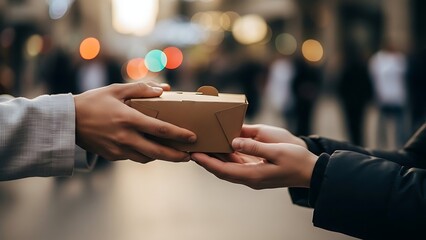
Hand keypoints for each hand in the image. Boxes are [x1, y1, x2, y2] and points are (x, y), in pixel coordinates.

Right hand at [74, 82, 196, 162]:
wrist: (68, 121)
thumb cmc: (93, 101)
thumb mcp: (116, 89)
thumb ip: (141, 89)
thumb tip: (163, 89)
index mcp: (128, 119)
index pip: (160, 129)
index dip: (179, 134)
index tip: (192, 137)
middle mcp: (125, 137)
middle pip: (157, 152)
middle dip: (176, 156)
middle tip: (189, 156)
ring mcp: (118, 149)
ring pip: (146, 158)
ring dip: (161, 157)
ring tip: (174, 153)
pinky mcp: (112, 155)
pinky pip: (134, 157)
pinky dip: (145, 155)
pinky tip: (151, 149)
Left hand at [191, 126, 317, 188]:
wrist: (311, 171)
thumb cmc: (296, 160)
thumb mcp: (276, 150)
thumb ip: (254, 146)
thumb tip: (233, 142)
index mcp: (253, 175)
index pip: (223, 170)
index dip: (207, 163)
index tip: (194, 155)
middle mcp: (250, 178)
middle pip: (222, 170)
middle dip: (207, 161)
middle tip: (193, 149)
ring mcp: (254, 176)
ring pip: (229, 167)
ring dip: (217, 158)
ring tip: (205, 147)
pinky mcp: (258, 171)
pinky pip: (238, 164)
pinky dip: (228, 157)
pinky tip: (223, 147)